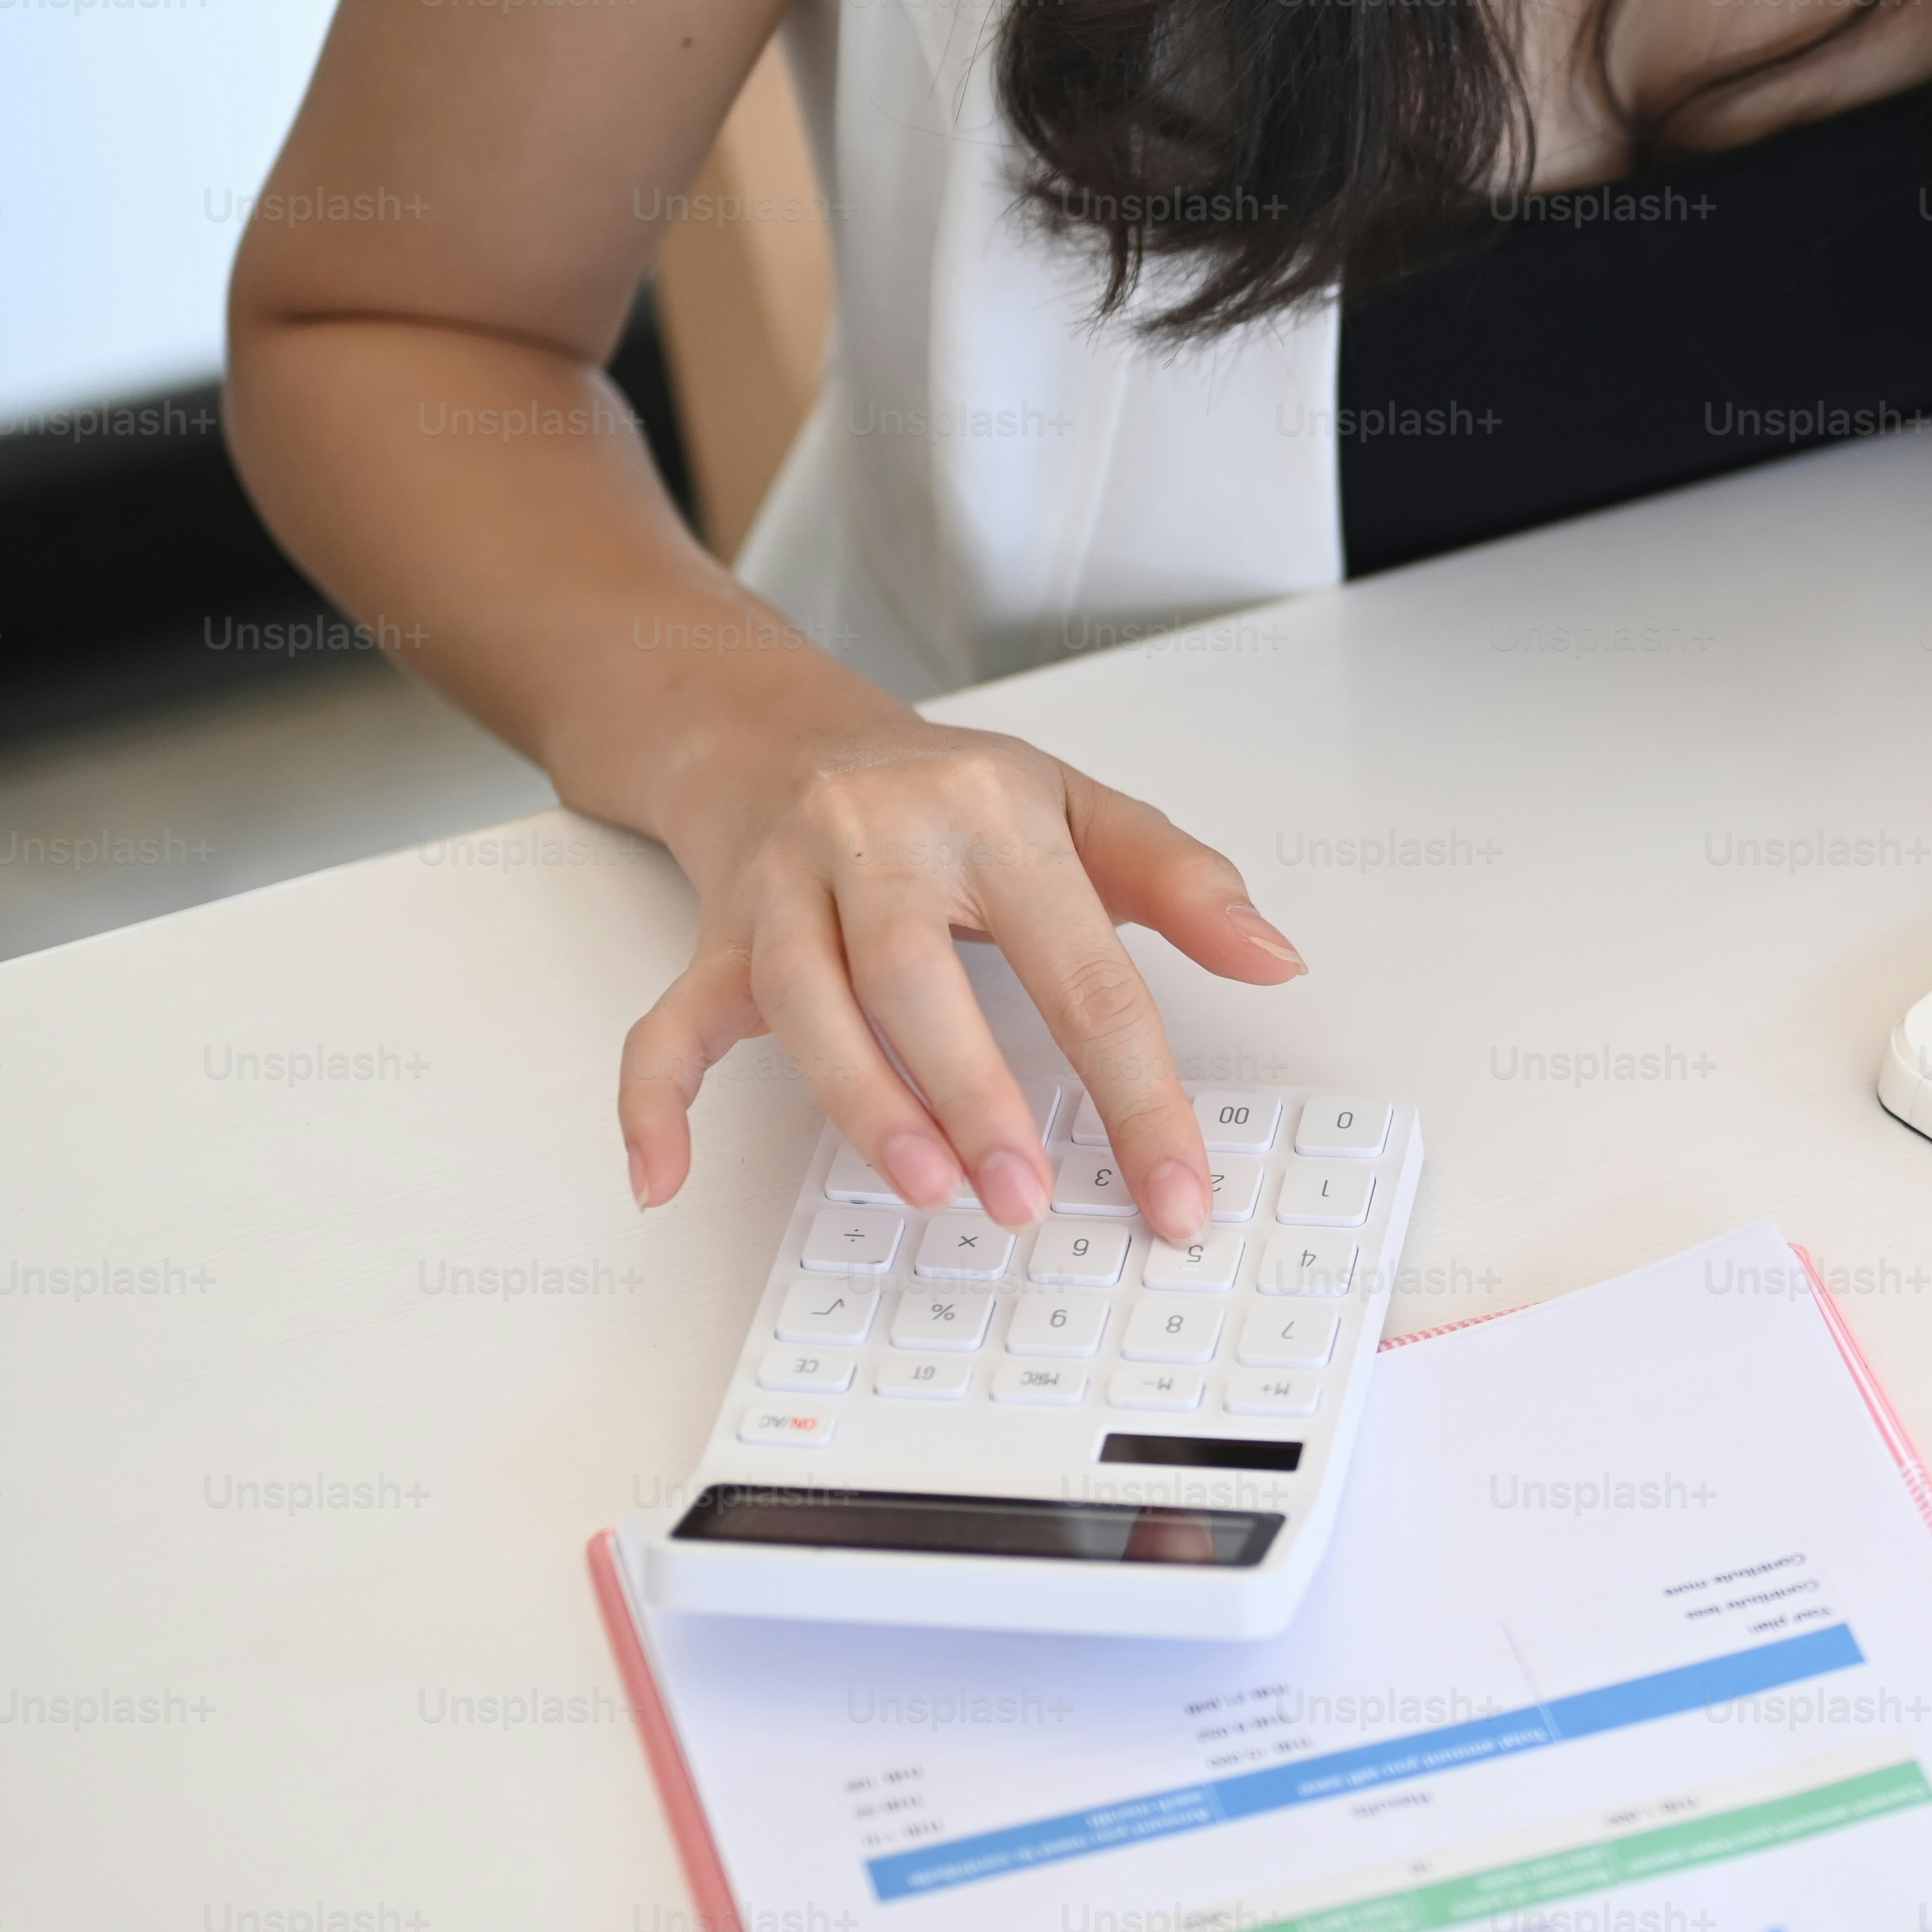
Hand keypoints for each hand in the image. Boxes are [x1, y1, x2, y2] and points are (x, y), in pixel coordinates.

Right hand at [612, 695, 1302, 1242]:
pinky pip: (670, 1019)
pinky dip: (653, 1101)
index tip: (1176, 1192)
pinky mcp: (715, 933)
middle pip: (919, 979)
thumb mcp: (1080, 807)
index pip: (1083, 969)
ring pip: (804, 1002)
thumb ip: (1183, 883)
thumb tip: (1277, 957)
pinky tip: (663, 1178)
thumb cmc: (947, 790)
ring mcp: (785, 888)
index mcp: (993, 815)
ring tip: (928, 1189)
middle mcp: (878, 839)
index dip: (1136, 1093)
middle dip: (975, 1099)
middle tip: (1028, 1201)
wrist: (782, 730)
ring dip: (862, 1103)